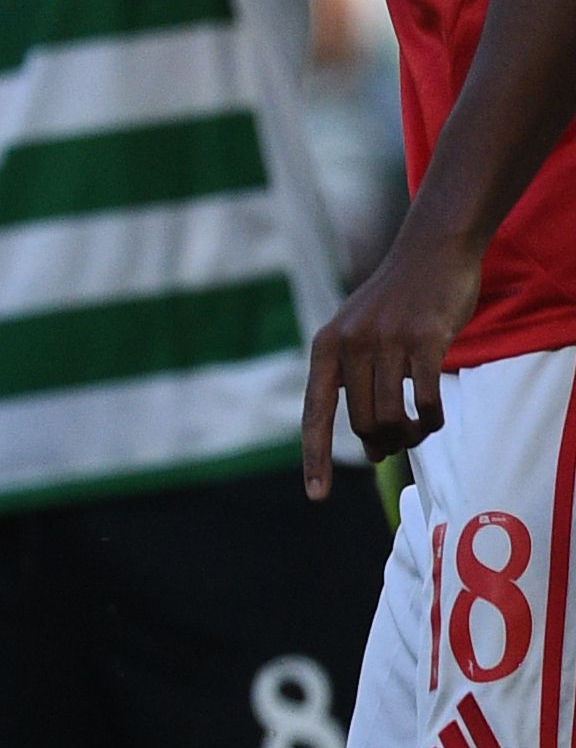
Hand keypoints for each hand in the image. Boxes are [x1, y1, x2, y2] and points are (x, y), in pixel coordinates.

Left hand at [305, 226, 480, 489]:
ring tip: (419, 430)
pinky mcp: (425, 339)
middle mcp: (350, 346)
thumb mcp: (361, 339)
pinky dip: (431, 418)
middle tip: (400, 442)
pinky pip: (426, 399)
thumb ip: (357, 387)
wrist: (431, 251)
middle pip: (362, 424)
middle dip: (383, 442)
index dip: (314, 459)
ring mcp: (386, 341)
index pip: (314, 416)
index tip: (316, 496)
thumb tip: (372, 451)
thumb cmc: (398, 304)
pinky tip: (434, 417)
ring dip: (410, 434)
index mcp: (326, 348)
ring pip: (392, 416)